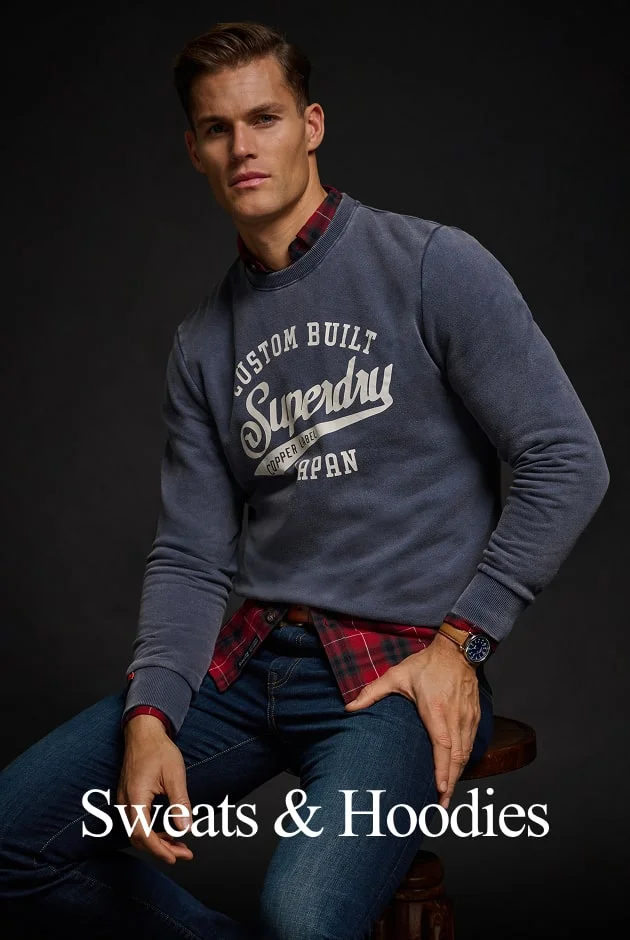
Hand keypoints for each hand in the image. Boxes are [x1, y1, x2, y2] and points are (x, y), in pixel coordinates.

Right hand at [117, 715, 193, 863]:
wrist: (143, 732)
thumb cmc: (158, 749)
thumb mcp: (175, 775)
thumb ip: (180, 803)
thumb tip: (185, 829)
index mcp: (135, 797)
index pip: (143, 834)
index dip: (159, 850)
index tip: (175, 857)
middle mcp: (125, 801)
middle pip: (138, 838)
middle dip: (161, 849)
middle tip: (184, 854)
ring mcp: (124, 800)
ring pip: (137, 832)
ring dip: (157, 842)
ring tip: (179, 846)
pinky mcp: (128, 798)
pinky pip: (136, 822)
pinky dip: (151, 831)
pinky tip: (168, 832)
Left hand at [344, 633, 480, 807]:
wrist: (456, 651)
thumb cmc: (426, 665)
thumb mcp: (396, 675)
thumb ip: (372, 693)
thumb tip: (348, 708)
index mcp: (435, 710)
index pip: (442, 745)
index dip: (442, 770)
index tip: (439, 790)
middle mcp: (455, 717)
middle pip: (456, 758)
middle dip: (450, 784)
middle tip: (440, 808)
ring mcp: (467, 719)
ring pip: (466, 755)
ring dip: (457, 777)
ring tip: (446, 797)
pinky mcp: (474, 718)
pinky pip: (471, 745)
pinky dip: (464, 763)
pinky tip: (456, 774)